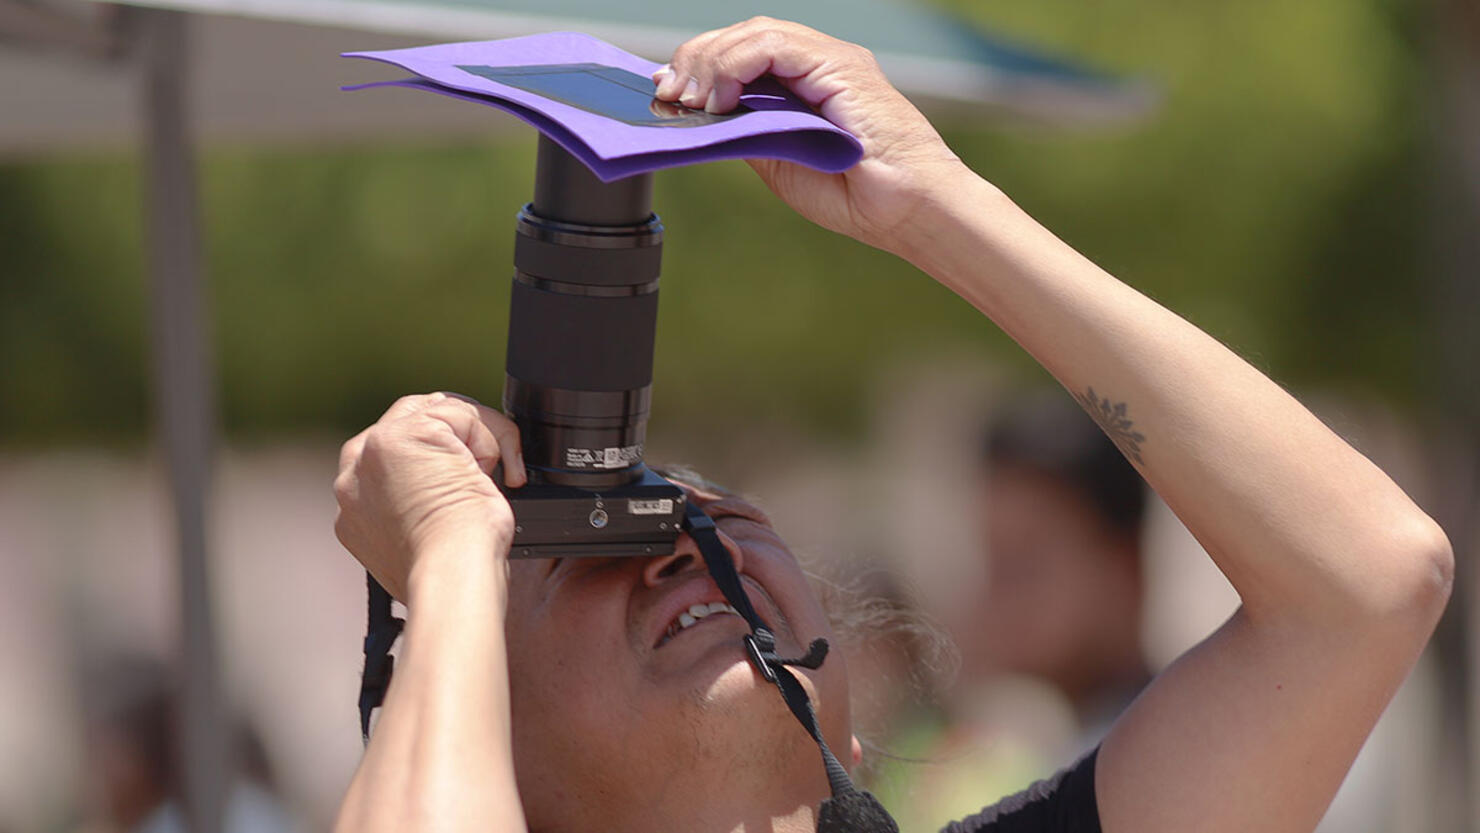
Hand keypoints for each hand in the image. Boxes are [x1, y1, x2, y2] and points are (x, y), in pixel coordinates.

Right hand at [333, 392, 526, 600]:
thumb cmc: (448, 572)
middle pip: (411, 421)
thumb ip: (414, 514)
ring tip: (494, 476)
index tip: (470, 480)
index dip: (439, 460)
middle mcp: (354, 472)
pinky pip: (463, 413)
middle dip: (458, 438)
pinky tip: (500, 472)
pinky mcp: (409, 433)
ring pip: (438, 411)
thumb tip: (442, 507)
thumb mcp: (420, 543)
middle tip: (490, 469)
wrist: (451, 576)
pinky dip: (495, 437)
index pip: (395, 456)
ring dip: (477, 440)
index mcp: (354, 502)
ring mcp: (375, 448)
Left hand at [652, 17, 969, 254]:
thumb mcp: (780, 163)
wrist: (906, 210)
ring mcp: (830, 59)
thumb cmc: (856, 196)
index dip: (700, 66)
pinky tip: (719, 97)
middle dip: (696, 60)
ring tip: (688, 99)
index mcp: (804, 83)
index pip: (741, 53)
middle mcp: (816, 63)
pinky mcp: (839, 63)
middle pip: (741, 35)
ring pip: (753, 33)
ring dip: (709, 62)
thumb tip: (700, 118)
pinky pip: (775, 44)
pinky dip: (736, 65)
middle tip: (668, 94)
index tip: (666, 92)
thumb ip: (746, 134)